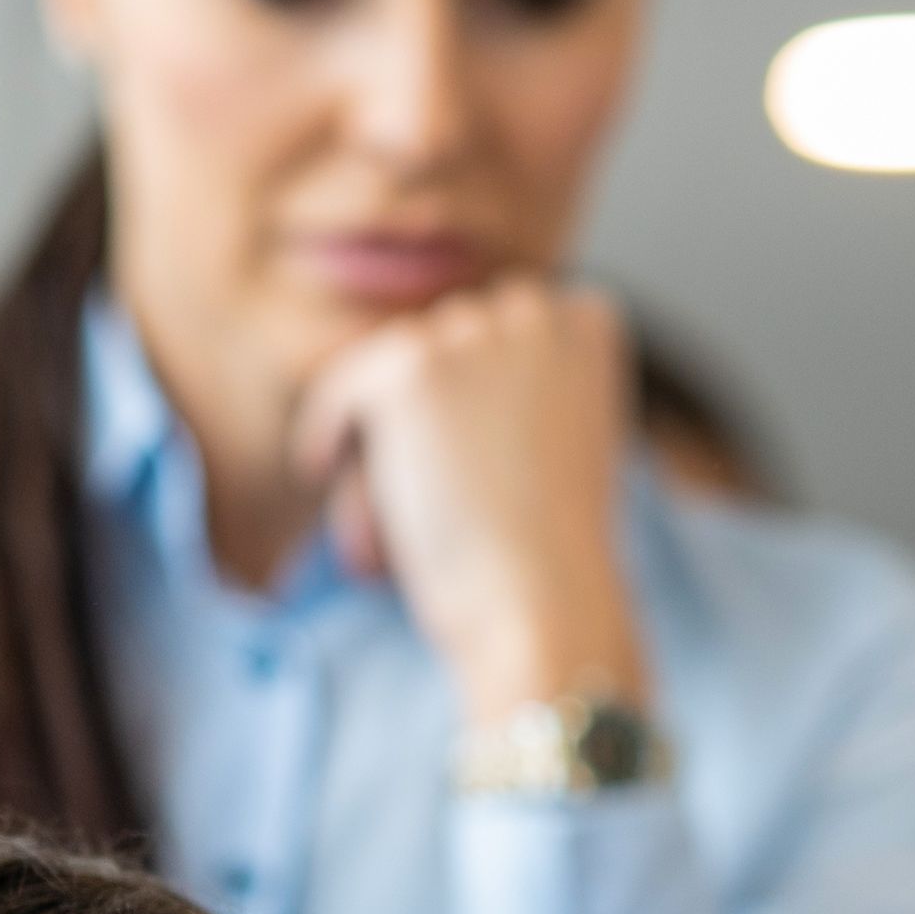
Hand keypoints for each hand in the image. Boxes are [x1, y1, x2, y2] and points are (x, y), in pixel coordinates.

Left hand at [289, 279, 646, 721]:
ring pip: (390, 364)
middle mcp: (536, 311)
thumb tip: (440, 373)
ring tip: (395, 497)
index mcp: (588, 321)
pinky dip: (326, 435)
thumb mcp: (553, 443)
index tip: (475, 460)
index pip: (496, 327)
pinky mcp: (411, 368)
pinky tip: (325, 475)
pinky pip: (339, 389)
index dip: (470, 393)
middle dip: (423, 404)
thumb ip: (513, 386)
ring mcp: (473, 334)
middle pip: (440, 338)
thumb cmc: (548, 553)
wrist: (542, 603)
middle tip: (426, 483)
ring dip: (381, 425)